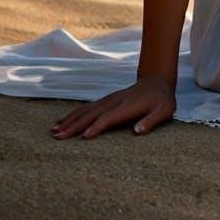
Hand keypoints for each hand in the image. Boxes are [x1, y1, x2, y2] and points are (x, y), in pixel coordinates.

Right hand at [50, 75, 175, 139]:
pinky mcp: (105, 101)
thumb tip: (137, 132)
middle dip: (75, 125)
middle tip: (59, 137)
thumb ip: (152, 121)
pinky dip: (73, 115)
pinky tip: (62, 122)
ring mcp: (109, 100)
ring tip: (54, 131)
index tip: (83, 137)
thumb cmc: (162, 100)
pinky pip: (87, 108)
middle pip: (92, 114)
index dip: (97, 126)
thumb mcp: (165, 111)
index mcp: (129, 106)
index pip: (110, 117)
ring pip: (86, 110)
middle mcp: (115, 101)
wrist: (157, 81)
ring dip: (70, 120)